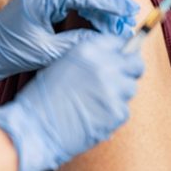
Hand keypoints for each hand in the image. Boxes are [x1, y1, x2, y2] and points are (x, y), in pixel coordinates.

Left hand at [0, 0, 138, 91]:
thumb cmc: (10, 51)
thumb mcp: (47, 52)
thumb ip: (76, 44)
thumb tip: (104, 41)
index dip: (108, 1)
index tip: (128, 11)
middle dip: (109, 1)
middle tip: (130, 15)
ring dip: (101, 3)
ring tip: (120, 19)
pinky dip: (90, 6)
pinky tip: (101, 20)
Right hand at [0, 34, 144, 170]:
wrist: (34, 127)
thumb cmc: (43, 98)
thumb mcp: (63, 64)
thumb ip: (89, 59)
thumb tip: (113, 59)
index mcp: (88, 50)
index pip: (119, 42)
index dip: (121, 52)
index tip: (120, 59)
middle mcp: (104, 66)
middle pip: (135, 64)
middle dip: (130, 71)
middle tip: (120, 80)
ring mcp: (112, 90)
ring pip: (130, 88)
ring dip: (119, 94)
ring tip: (97, 102)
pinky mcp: (116, 113)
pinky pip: (124, 110)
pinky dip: (112, 114)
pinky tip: (94, 116)